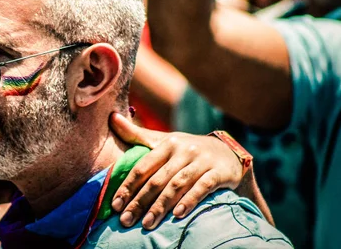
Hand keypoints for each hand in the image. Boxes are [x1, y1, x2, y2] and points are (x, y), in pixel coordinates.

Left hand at [110, 112, 241, 229]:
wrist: (227, 151)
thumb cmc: (187, 150)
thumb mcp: (164, 140)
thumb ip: (137, 134)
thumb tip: (112, 117)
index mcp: (168, 143)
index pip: (143, 166)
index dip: (128, 186)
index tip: (115, 205)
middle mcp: (184, 150)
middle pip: (157, 179)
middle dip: (139, 201)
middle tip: (126, 220)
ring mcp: (202, 161)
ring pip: (177, 185)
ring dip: (160, 206)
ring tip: (147, 223)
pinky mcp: (219, 172)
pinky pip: (202, 187)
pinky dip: (189, 201)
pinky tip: (178, 214)